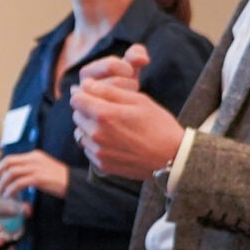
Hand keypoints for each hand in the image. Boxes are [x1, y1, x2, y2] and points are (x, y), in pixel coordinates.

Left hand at [0, 150, 69, 202]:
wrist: (74, 184)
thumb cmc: (58, 179)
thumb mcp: (42, 169)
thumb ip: (28, 169)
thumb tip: (12, 176)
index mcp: (34, 155)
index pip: (11, 158)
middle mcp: (34, 159)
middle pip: (8, 163)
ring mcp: (37, 168)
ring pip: (12, 173)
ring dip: (3, 183)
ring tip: (0, 192)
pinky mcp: (39, 178)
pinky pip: (19, 183)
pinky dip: (11, 189)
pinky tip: (9, 195)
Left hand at [70, 47, 182, 179]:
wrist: (172, 158)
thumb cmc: (158, 125)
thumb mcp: (138, 100)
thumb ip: (108, 91)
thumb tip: (84, 85)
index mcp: (104, 115)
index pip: (76, 99)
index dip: (86, 95)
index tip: (97, 96)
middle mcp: (96, 134)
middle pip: (77, 115)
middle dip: (88, 110)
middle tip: (110, 111)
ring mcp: (98, 151)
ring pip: (81, 133)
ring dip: (91, 127)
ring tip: (114, 128)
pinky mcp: (101, 164)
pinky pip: (88, 149)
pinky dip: (96, 144)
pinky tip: (116, 142)